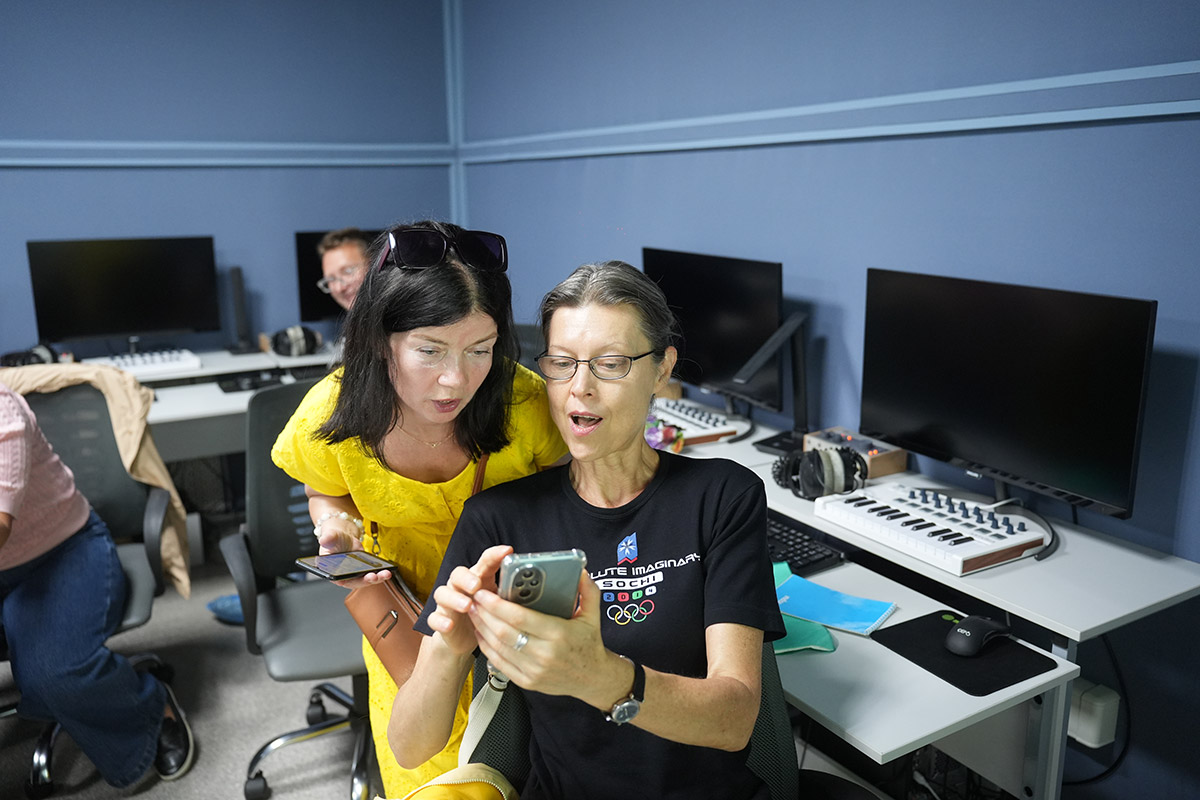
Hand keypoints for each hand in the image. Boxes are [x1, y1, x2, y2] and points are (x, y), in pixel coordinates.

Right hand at [315, 520, 393, 588]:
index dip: (347, 581)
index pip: (339, 579)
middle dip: (365, 580)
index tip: (355, 580)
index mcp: (332, 571)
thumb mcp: (330, 537)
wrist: (343, 536)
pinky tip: (388, 570)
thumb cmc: (333, 539)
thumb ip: (327, 539)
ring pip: (365, 579)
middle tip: (373, 577)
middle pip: (355, 582)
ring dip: (376, 578)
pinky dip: (380, 574)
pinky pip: (372, 574)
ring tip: (386, 574)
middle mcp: (344, 576)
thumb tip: (324, 539)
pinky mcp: (364, 570)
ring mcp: (355, 574)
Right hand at [426, 545, 512, 654]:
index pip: (484, 562)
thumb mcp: (497, 602)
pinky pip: (434, 618)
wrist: (462, 638)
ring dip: (454, 598)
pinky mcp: (440, 620)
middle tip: (477, 585)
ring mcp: (447, 603)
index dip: (494, 555)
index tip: (507, 551)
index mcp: (477, 578)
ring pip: (442, 593)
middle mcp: (459, 586)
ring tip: (467, 605)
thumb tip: (532, 588)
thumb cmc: (483, 614)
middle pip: (457, 573)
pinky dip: (441, 621)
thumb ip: (508, 593)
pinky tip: (450, 625)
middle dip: (467, 577)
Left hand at [469, 570, 613, 703]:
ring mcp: (534, 670)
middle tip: (474, 599)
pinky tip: (481, 633)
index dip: (498, 605)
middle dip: (484, 614)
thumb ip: (587, 590)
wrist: (593, 678)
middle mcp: (544, 654)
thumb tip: (579, 570)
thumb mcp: (593, 615)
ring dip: (481, 628)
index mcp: (559, 634)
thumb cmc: (589, 645)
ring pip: (498, 647)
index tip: (485, 594)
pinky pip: (500, 663)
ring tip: (474, 612)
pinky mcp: (527, 681)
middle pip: (504, 632)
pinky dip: (486, 647)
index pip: (520, 618)